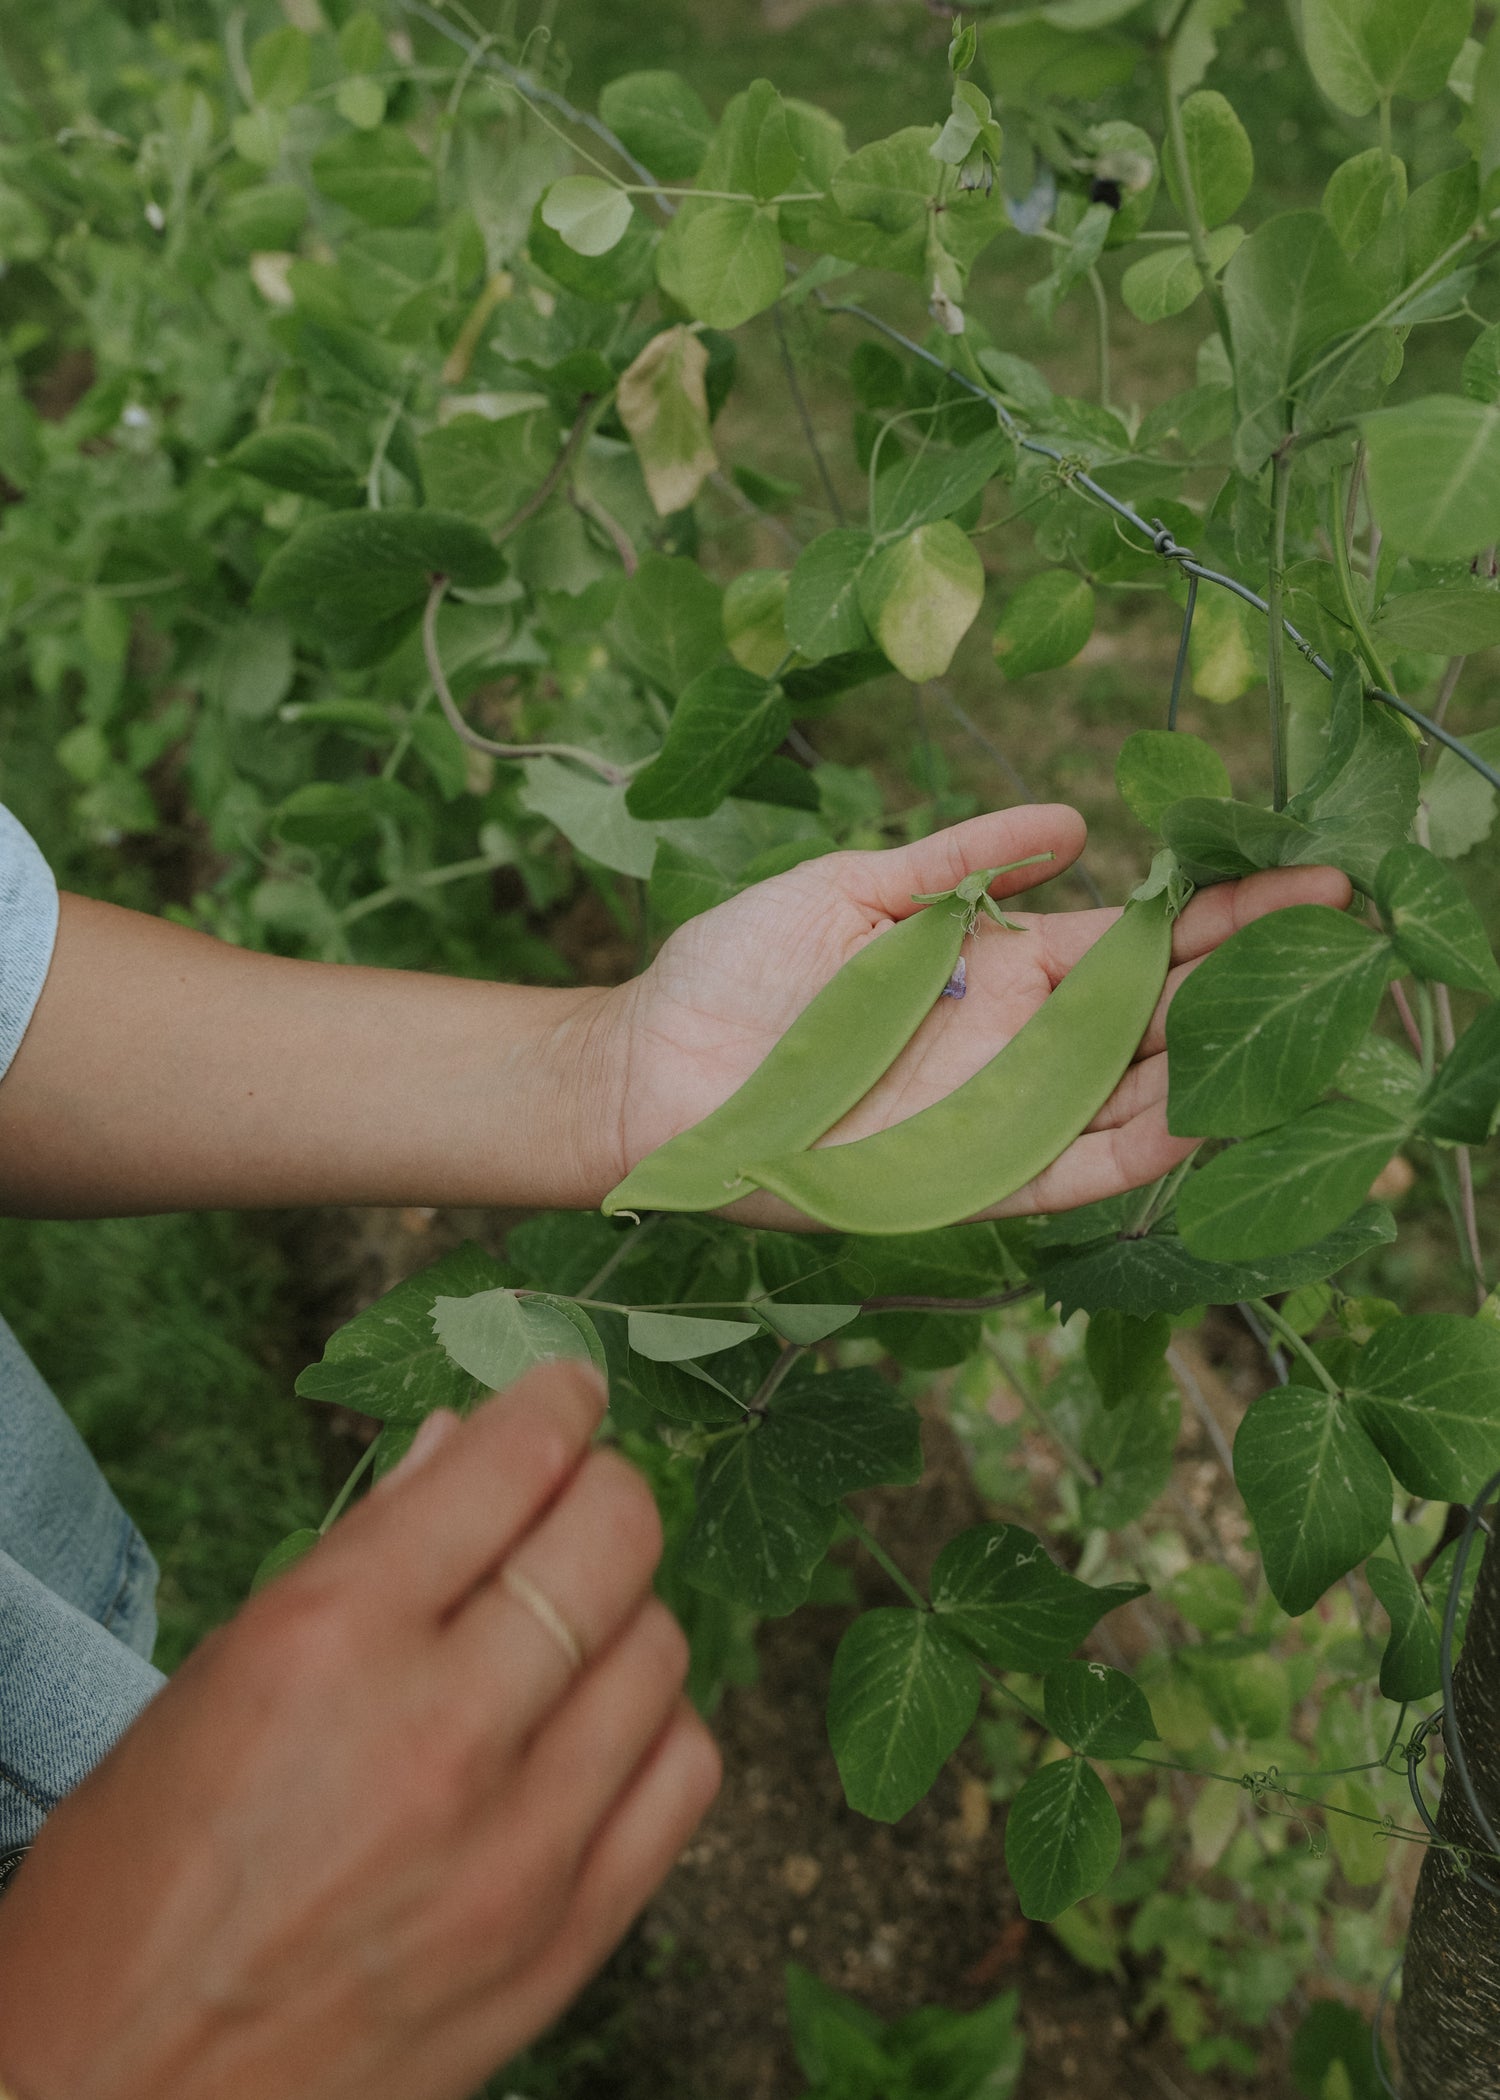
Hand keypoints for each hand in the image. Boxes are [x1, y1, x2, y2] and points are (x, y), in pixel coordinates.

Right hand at [0, 1365, 718, 2099]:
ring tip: (569, 1623)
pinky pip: (686, 1779)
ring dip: (624, 1609)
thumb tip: (464, 1444)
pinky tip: (601, 1728)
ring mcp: (518, 1849)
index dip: (555, 1403)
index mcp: (328, 1643)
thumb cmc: (134, 1890)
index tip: (567, 1392)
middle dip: (602, 1486)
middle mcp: (440, 1733)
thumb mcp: (218, 1683)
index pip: (508, 1464)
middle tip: (574, 1492)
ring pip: (663, 1648)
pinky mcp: (565, 1946)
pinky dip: (657, 1727)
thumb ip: (362, 1554)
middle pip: (615, 1538)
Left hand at [600, 805, 1350, 1221]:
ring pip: (1137, 1093)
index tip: (1310, 877)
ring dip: (1219, 1063)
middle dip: (1253, 981)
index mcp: (1001, 966)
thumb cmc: (738, 970)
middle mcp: (1016, 1043)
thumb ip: (960, 863)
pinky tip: (1203, 1118)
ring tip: (1310, 1018)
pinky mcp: (962, 1179)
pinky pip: (1069, 1169)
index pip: (1139, 941)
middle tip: (1349, 941)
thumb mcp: (856, 888)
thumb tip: (1074, 824)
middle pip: (1160, 1016)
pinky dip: (1138, 1149)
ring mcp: (996, 1112)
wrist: (651, 1065)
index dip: (1222, 913)